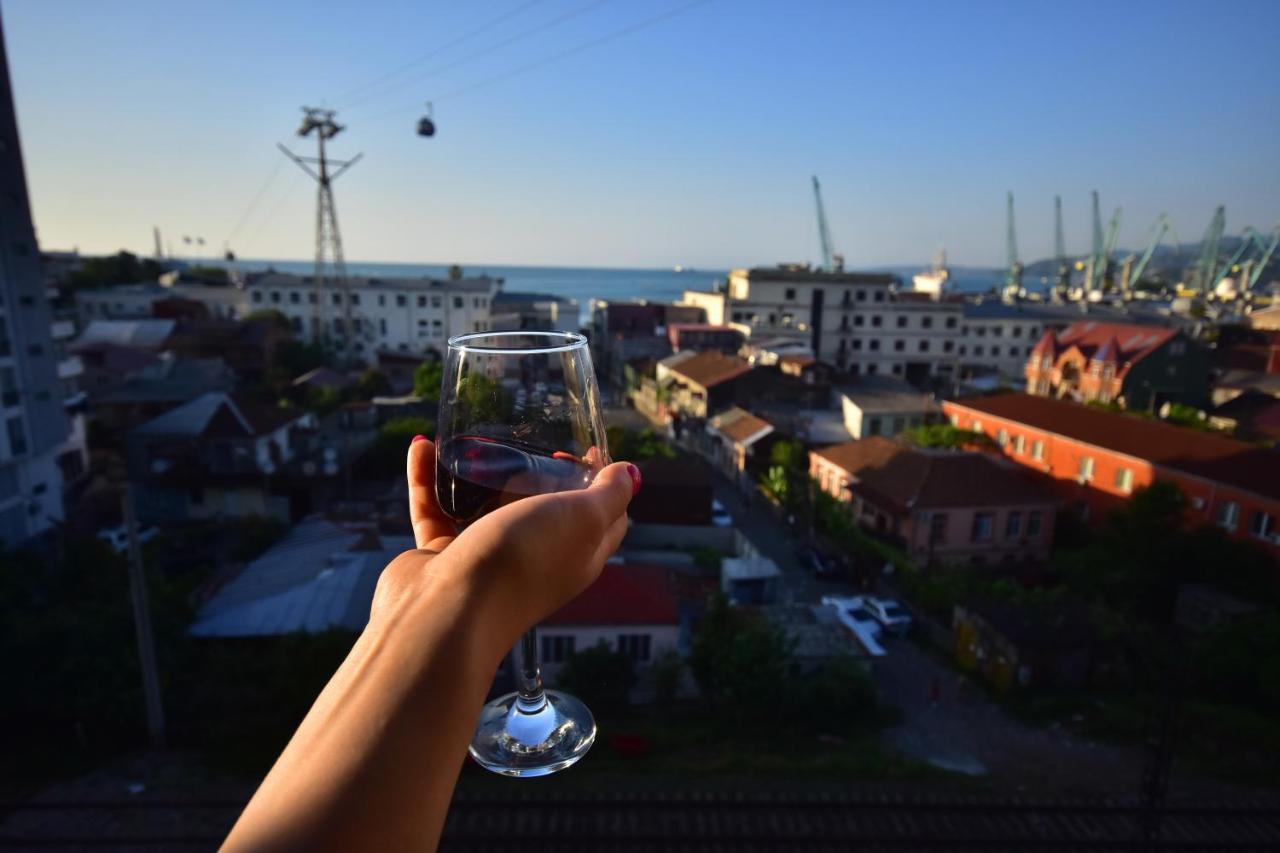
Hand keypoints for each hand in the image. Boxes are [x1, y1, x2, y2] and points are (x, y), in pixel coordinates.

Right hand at [372, 437, 636, 652]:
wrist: (448, 611)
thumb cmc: (523, 562)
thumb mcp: (582, 519)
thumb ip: (610, 495)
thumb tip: (633, 474)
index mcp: (576, 555)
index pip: (602, 519)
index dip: (602, 484)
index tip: (586, 450)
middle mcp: (533, 559)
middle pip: (543, 510)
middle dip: (539, 473)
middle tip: (530, 443)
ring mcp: (485, 559)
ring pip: (483, 507)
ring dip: (477, 472)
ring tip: (473, 439)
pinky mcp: (441, 558)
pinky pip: (434, 509)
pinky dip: (426, 478)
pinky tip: (423, 446)